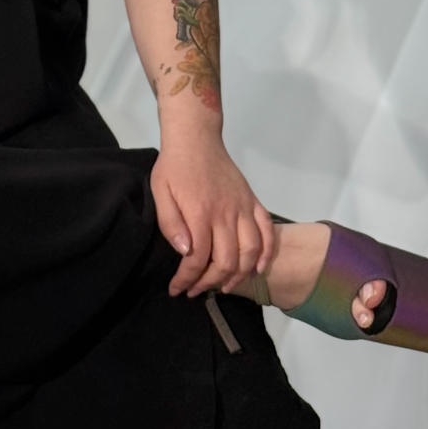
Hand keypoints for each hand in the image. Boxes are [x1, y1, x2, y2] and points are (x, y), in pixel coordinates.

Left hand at [151, 132, 276, 298]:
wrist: (196, 138)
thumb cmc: (174, 167)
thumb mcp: (160, 192)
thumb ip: (170, 224)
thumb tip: (185, 252)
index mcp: (199, 213)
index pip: (197, 259)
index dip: (187, 279)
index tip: (177, 288)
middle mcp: (225, 214)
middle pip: (226, 262)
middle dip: (209, 283)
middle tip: (196, 290)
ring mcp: (243, 207)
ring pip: (249, 252)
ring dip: (239, 275)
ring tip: (224, 285)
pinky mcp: (252, 201)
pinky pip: (267, 232)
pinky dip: (266, 253)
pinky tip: (257, 268)